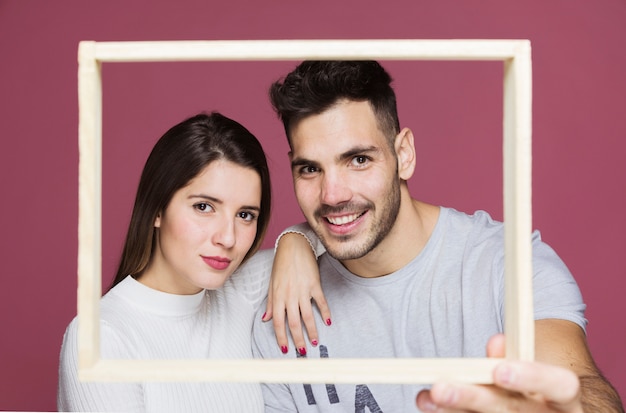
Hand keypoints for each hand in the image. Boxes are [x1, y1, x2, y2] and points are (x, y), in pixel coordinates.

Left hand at [263, 232, 331, 354]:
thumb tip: (265, 319)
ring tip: (314, 341)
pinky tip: (328, 321)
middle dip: (298, 339)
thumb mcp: (272, 283)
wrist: (294, 245)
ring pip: (307, 316)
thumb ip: (271, 303)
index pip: (278, 322)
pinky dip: (325, 312)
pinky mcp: (315, 284)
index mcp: (278, 296)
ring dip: (312, 331)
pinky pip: (321, 302)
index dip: (281, 337)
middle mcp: (289, 295)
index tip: (285, 348)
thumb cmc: (281, 263)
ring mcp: (303, 290)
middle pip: (293, 323)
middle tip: (302, 351)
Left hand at [416, 334, 582, 411]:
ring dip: (455, 411)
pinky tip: (431, 407)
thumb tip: (496, 343)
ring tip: (426, 399)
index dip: (532, 377)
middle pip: (514, 411)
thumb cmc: (536, 391)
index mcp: (564, 399)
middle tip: (440, 388)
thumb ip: (512, 358)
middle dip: (474, 398)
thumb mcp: (531, 373)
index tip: (500, 370)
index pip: (561, 386)